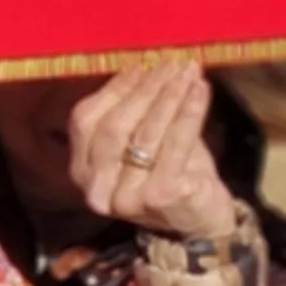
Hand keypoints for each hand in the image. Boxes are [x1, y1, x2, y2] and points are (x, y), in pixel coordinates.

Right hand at [71, 62, 236, 241]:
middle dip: (145, 89)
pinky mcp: (161, 196)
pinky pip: (176, 143)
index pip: (88, 119)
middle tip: (171, 63)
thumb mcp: (147, 141)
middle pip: (115, 125)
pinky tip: (201, 89)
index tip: (142, 63)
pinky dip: (189, 112)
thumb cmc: (173, 174)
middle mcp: (97, 188)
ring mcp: (128, 195)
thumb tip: (145, 62)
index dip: (115, 89)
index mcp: (83, 170)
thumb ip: (137, 110)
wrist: (203, 223)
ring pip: (146, 132)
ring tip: (187, 70)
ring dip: (170, 94)